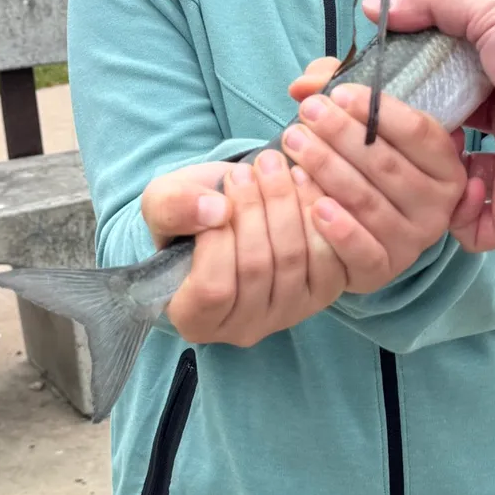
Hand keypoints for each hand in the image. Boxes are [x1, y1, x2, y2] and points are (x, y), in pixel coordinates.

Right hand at [142, 152, 388, 347]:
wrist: (233, 211)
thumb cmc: (191, 216)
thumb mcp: (164, 203)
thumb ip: (174, 206)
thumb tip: (215, 210)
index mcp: (195, 319)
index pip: (213, 289)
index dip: (219, 238)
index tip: (221, 193)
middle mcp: (242, 329)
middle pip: (257, 269)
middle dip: (256, 208)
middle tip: (255, 166)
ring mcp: (286, 316)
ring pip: (294, 259)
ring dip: (287, 204)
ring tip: (276, 165)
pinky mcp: (322, 295)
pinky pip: (331, 260)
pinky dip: (319, 217)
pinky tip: (304, 183)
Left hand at [279, 75, 467, 289]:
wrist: (346, 229)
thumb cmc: (358, 166)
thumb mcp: (359, 124)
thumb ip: (335, 90)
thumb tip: (304, 85)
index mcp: (446, 165)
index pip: (419, 132)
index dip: (379, 110)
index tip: (337, 94)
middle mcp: (439, 205)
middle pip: (388, 164)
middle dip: (343, 134)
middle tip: (308, 114)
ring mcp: (414, 241)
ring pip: (369, 201)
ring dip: (328, 169)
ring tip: (294, 143)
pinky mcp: (384, 269)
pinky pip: (363, 249)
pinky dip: (338, 228)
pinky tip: (313, 204)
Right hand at [370, 0, 494, 250]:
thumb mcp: (492, 12)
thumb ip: (434, 3)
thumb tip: (373, 4)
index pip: (437, 92)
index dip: (403, 92)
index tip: (366, 91)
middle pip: (435, 141)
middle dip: (404, 136)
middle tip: (374, 128)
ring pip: (444, 187)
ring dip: (423, 175)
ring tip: (418, 156)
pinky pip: (468, 229)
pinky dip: (456, 213)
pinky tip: (467, 185)